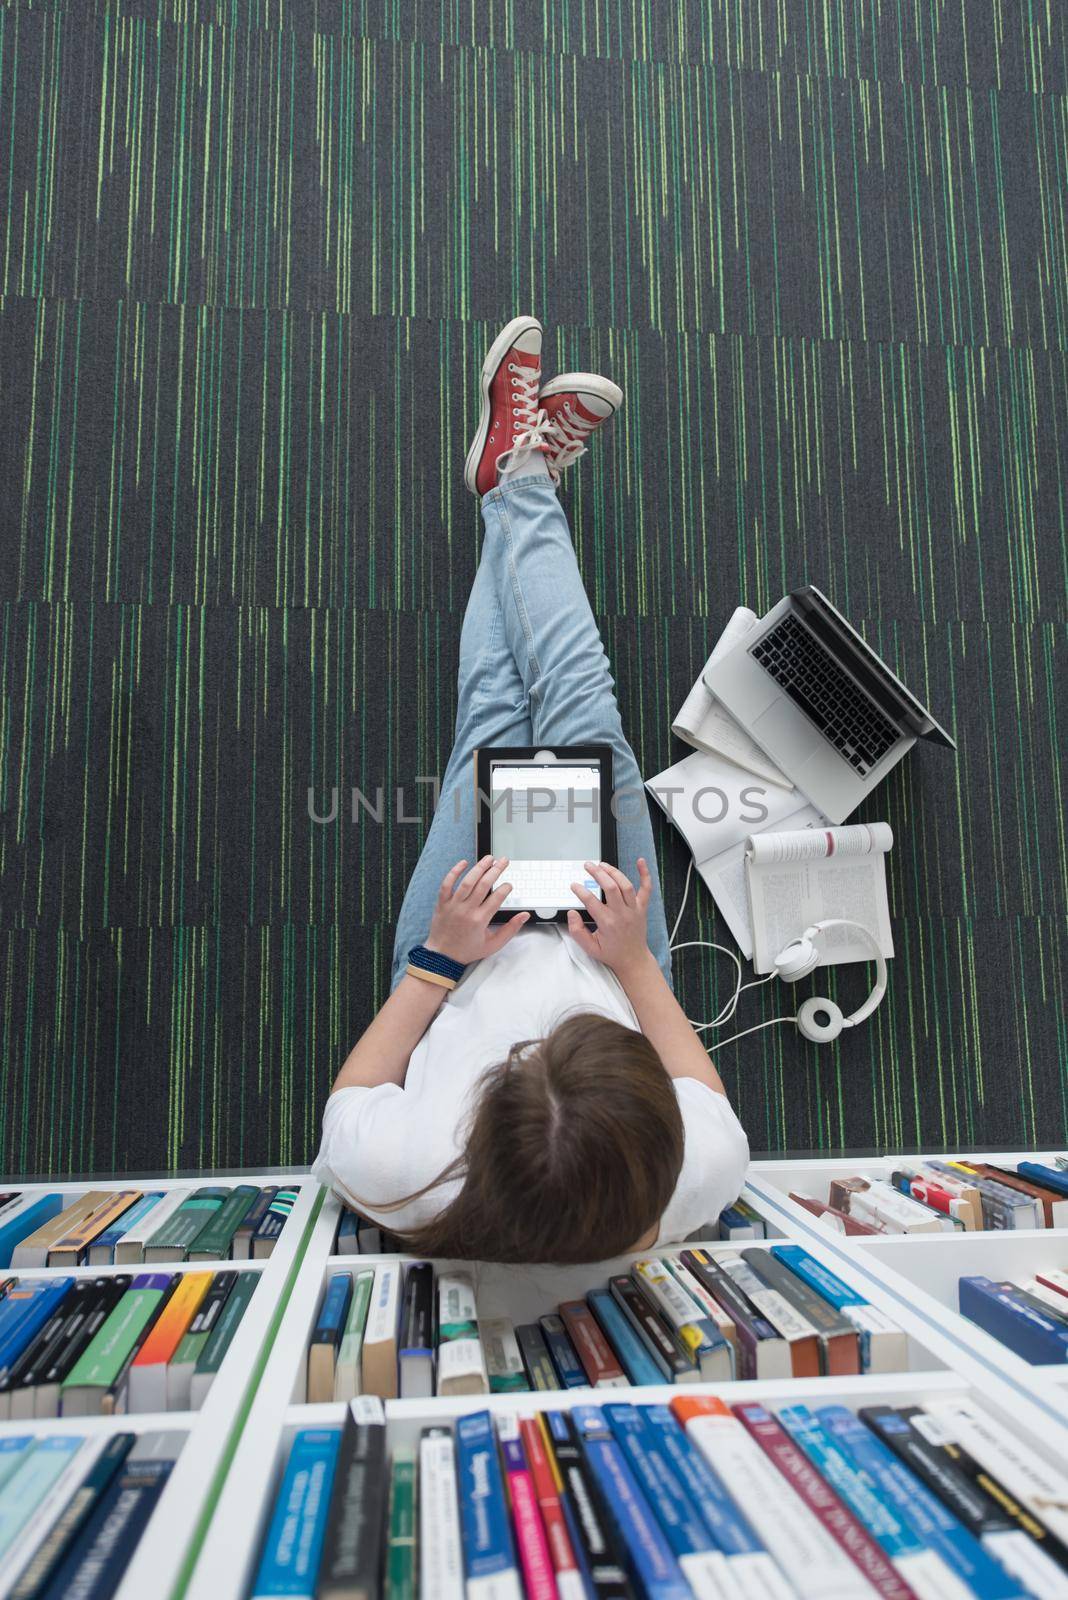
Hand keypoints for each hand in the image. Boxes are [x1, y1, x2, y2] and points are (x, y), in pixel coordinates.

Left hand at [425, 857, 529, 966]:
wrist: (442, 956)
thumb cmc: (468, 950)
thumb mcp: (493, 945)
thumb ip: (510, 929)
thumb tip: (524, 915)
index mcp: (480, 920)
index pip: (497, 898)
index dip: (505, 888)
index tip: (509, 885)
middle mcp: (467, 910)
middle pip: (484, 885)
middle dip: (496, 870)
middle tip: (504, 861)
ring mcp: (453, 905)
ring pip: (467, 881)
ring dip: (479, 867)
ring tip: (489, 858)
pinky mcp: (442, 903)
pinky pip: (447, 884)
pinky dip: (454, 872)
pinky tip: (463, 862)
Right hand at [566, 858, 654, 978]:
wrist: (633, 959)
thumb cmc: (612, 953)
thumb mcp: (589, 948)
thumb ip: (577, 931)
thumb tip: (572, 914)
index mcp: (608, 923)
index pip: (591, 901)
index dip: (580, 890)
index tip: (574, 885)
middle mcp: (622, 914)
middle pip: (611, 887)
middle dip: (597, 873)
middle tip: (588, 865)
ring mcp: (634, 910)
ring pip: (625, 885)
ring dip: (614, 872)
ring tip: (602, 864)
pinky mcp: (642, 908)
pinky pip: (646, 889)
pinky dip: (645, 874)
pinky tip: (640, 861)